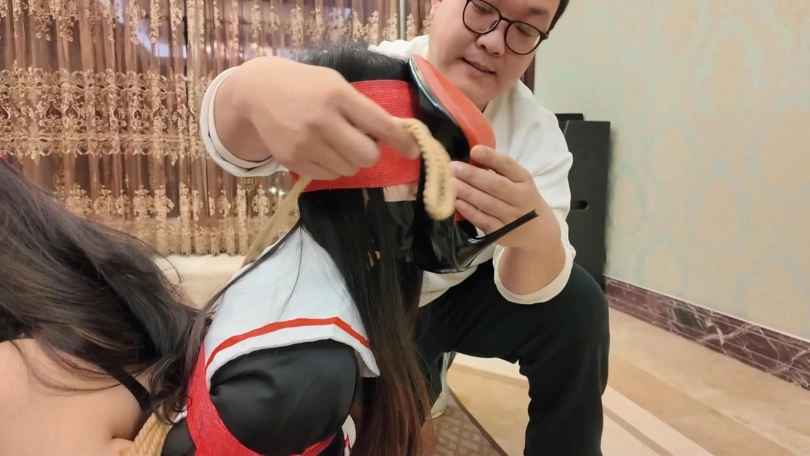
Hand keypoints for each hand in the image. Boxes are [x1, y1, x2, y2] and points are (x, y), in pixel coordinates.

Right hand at [229, 57, 419, 179]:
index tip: (413, 151)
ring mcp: (306, 143)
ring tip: (335, 143)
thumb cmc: (305, 86)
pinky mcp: (293, 160)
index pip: (381, 124)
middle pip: (368, 156)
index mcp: (339, 96)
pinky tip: (320, 150)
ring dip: (350, 161)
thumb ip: (360, 107)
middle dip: (371, 153)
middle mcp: (323, 121)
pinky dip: (332, 167)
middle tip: (361, 142)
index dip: (402, 141)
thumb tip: (394, 134)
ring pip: (349, 170)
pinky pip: (329, 176)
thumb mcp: (335, 83)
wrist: (258, 93)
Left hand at [451, 145, 546, 250]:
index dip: (491, 158)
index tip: (474, 150)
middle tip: (453, 168)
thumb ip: (501, 172)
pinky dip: (470, 212)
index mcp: (524, 180)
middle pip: (496, 185)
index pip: (508, 166)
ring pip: (488, 203)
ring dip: (468, 192)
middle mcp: (520, 198)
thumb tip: (472, 157)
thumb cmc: (523, 201)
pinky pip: (484, 221)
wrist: (539, 233)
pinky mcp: (501, 233)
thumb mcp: (520, 183)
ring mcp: (512, 217)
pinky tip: (457, 203)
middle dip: (473, 175)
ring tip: (451, 183)